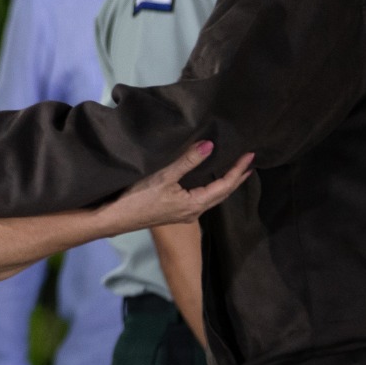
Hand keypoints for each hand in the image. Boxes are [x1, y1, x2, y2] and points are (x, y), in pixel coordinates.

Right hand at [104, 141, 252, 232]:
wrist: (115, 218)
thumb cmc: (137, 198)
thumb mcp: (164, 176)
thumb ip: (188, 161)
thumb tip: (210, 146)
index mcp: (195, 204)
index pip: (225, 186)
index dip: (238, 171)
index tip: (250, 156)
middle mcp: (194, 212)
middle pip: (222, 194)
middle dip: (236, 178)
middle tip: (249, 163)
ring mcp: (185, 214)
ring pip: (212, 197)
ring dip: (225, 184)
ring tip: (234, 170)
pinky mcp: (175, 212)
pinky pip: (202, 198)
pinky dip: (211, 187)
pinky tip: (208, 180)